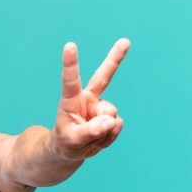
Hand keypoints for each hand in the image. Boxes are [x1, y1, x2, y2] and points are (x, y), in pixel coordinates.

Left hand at [52, 38, 130, 159]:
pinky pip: (117, 127)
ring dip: (103, 132)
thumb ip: (90, 131)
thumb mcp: (72, 140)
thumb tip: (111, 121)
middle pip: (103, 77)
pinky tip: (99, 139)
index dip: (71, 63)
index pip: (70, 80)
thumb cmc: (65, 142)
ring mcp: (101, 107)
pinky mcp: (111, 117)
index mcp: (71, 100)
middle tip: (125, 41)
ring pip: (111, 117)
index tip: (69, 45)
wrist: (71, 150)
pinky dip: (109, 138)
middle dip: (115, 58)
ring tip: (90, 138)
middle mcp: (88, 99)